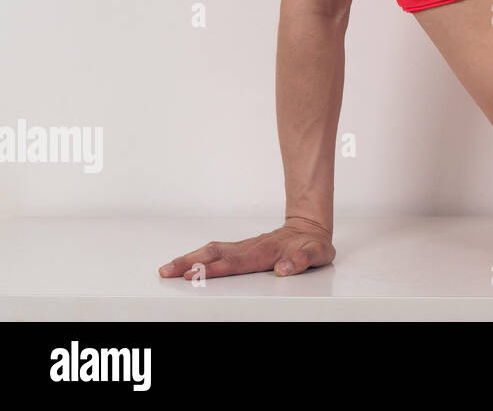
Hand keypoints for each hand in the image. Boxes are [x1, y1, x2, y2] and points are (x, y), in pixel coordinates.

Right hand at [158, 217, 335, 279]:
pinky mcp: (242, 249)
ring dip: (190, 259)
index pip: (235, 262)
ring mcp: (245, 247)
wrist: (310, 227)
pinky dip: (199, 257)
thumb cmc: (312, 244)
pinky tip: (187, 264)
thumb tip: (284, 269)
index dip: (213, 269)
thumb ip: (302, 261)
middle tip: (167, 271)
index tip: (193, 275)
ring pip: (213, 251)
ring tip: (168, 268)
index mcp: (265, 252)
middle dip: (190, 263)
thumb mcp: (316, 254)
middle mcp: (250, 248)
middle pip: (215, 254)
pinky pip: (217, 252)